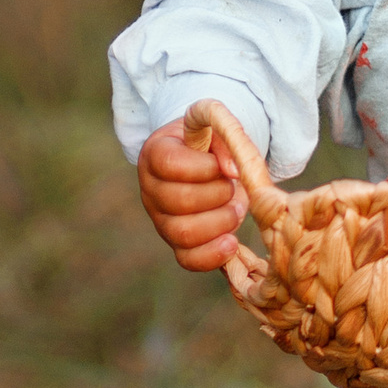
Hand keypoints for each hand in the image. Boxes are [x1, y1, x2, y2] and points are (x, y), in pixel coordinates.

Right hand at [139, 116, 249, 270]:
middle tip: (233, 187)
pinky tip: (231, 242)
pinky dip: (212, 255)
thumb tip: (233, 170)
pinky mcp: (176, 244)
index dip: (203, 167)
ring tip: (237, 209)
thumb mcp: (213, 127)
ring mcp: (161, 220)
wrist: (206, 165)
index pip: (170, 164)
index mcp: (155, 154)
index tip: (223, 165)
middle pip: (179, 201)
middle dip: (217, 194)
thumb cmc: (209, 144)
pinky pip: (188, 259)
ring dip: (220, 222)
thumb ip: (223, 136)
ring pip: (183, 233)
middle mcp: (151, 190)